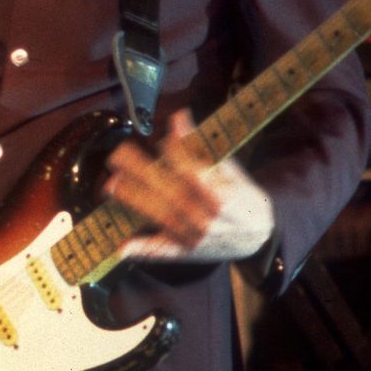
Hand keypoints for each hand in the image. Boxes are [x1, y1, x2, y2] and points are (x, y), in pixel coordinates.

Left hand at [106, 109, 274, 262]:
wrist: (259, 238)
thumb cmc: (243, 198)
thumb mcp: (234, 172)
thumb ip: (205, 149)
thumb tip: (179, 118)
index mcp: (224, 198)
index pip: (195, 174)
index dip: (177, 155)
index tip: (160, 139)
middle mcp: (208, 220)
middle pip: (172, 194)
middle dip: (143, 174)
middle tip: (119, 155)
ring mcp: (194, 238)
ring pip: (162, 217)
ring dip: (135, 201)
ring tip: (111, 184)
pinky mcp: (184, 251)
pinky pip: (161, 252)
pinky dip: (142, 250)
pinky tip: (122, 247)